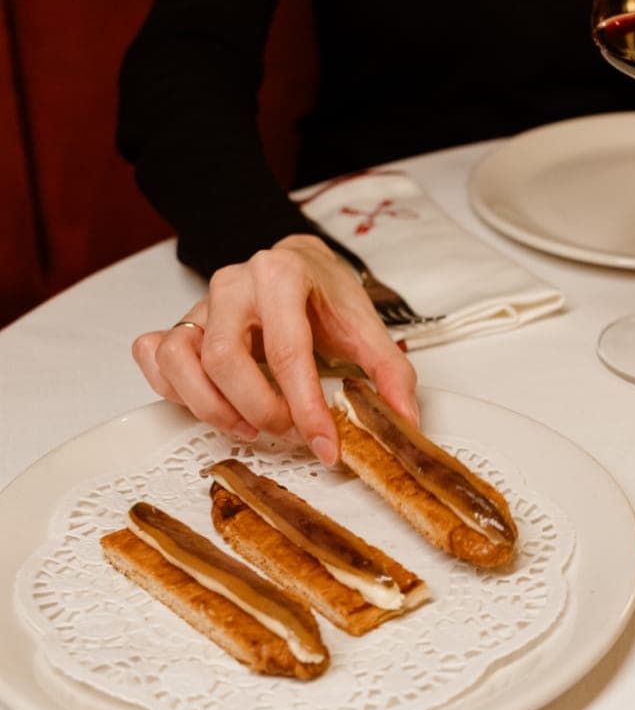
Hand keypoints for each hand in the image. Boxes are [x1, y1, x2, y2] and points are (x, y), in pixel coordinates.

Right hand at [132, 234, 417, 463]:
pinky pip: (154, 355)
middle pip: (226, 360)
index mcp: (281, 277)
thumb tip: (404, 422)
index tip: (325, 445)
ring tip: (249, 427)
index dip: (307, 408)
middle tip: (290, 433)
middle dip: (261, 410)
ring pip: (181, 359)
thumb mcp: (366, 327)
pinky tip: (208, 403)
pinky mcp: (180, 322)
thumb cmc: (326, 295)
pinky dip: (172, 388)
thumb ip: (390, 372)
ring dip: (211, 407)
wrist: (296, 264)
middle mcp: (234, 285)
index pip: (288, 352)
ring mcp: (200, 303)